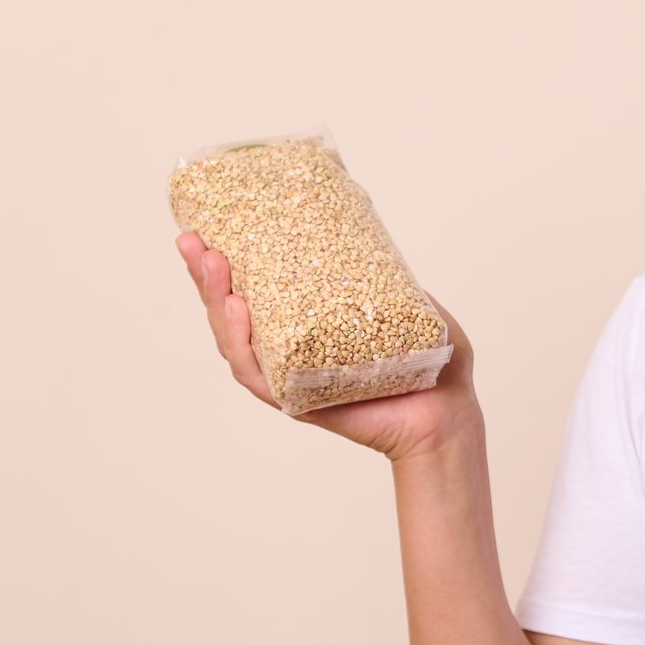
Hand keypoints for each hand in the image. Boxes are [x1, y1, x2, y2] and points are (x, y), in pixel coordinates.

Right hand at [174, 230, 477, 461]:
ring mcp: (293, 376)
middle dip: (206, 276)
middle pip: (233, 313)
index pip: (257, 292)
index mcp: (309, 326)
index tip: (208, 228)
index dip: (226, 264)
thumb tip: (366, 241)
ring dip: (216, 303)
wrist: (451, 415)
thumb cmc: (437, 369)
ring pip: (236, 343)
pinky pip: (261, 376)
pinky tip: (239, 311)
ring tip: (212, 266)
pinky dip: (243, 346)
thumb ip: (391, 278)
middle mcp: (292, 351)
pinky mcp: (300, 401)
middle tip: (193, 241)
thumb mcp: (414, 308)